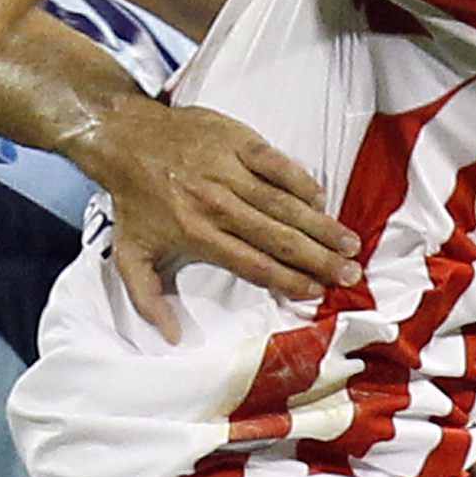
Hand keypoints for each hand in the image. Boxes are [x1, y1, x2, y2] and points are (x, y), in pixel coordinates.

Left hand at [68, 100, 358, 340]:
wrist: (125, 139)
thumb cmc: (133, 202)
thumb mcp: (130, 255)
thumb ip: (148, 300)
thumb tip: (172, 337)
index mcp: (198, 235)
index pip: (253, 264)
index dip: (288, 280)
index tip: (317, 292)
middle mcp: (218, 206)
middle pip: (278, 238)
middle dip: (318, 259)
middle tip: (350, 273)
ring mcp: (229, 171)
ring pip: (283, 203)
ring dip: (319, 225)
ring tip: (349, 243)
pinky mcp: (236, 141)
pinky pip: (276, 163)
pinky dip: (300, 180)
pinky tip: (321, 199)